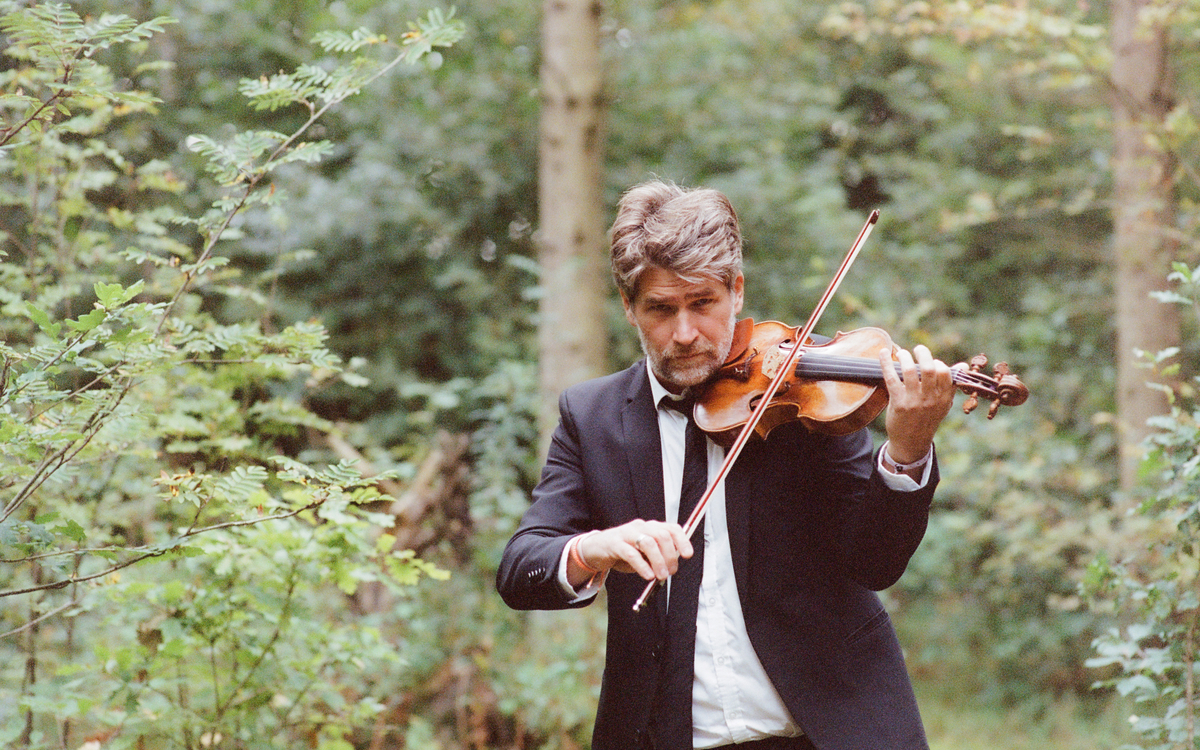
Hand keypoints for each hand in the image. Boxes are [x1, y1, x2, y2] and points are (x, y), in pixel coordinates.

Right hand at [568, 519, 693, 586]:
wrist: (596, 549)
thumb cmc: (624, 552)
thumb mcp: (644, 554)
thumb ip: (658, 557)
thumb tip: (672, 567)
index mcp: (650, 527)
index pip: (671, 528)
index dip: (682, 540)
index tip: (687, 555)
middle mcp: (640, 527)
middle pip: (661, 536)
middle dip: (670, 556)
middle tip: (670, 572)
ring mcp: (627, 533)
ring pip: (648, 543)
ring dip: (658, 561)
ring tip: (660, 576)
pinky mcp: (614, 543)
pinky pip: (631, 553)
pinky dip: (642, 566)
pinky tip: (647, 575)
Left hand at [877, 344, 955, 465]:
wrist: (911, 443)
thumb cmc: (927, 420)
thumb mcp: (943, 405)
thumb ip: (951, 385)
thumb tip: (962, 365)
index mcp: (944, 398)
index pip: (946, 373)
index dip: (938, 363)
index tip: (931, 361)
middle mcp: (930, 399)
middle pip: (929, 369)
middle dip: (923, 354)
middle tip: (918, 349)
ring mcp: (914, 401)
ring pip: (910, 371)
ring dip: (904, 357)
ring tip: (901, 353)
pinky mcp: (898, 403)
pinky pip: (892, 378)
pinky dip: (886, 363)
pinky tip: (882, 353)